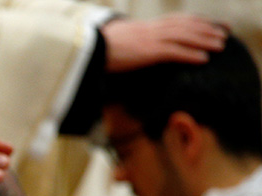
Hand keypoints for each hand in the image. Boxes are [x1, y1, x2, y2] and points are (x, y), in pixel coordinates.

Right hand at [102, 15, 226, 72]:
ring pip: (185, 36)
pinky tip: (203, 58)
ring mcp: (151, 39)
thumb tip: (137, 49)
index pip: (178, 20)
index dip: (197, 21)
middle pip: (186, 25)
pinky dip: (191, 54)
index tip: (211, 24)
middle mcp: (153, 29)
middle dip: (207, 29)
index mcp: (147, 26)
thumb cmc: (100, 48)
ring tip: (220, 46)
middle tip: (224, 33)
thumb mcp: (122, 40)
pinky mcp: (148, 51)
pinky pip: (175, 52)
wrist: (88, 48)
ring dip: (205, 40)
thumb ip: (134, 41)